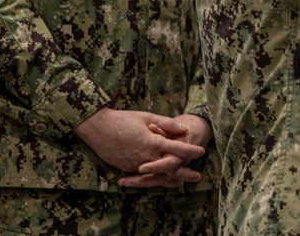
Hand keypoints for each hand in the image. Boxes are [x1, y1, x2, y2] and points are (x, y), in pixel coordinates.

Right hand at [73, 107, 206, 186]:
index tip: (202, 151)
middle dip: (185, 172)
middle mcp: (146, 156)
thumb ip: (167, 123)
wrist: (98, 128)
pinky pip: (144, 177)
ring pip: (157, 176)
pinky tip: (160, 180)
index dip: (190, 150)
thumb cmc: (123, 119)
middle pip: (170, 168)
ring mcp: (136, 165)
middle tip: (197, 176)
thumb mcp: (147, 117)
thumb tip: (184, 128)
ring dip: (170, 179)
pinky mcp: (127, 168)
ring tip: (182, 182)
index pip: (177, 148)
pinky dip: (154, 179)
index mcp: (153, 142)